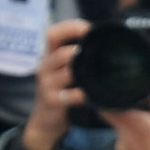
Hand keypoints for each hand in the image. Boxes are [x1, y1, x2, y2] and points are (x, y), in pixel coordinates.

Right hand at [21, 18, 91, 149]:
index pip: (53, 33)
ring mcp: (47, 84)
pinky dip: (78, 95)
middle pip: (57, 50)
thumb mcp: (65, 72)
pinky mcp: (51, 101)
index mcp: (50, 56)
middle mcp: (45, 67)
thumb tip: (104, 45)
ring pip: (64, 72)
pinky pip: (65, 96)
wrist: (46, 121)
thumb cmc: (61, 92)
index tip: (89, 29)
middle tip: (94, 50)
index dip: (70, 27)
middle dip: (77, 48)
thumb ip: (78, 59)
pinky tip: (88, 95)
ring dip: (79, 69)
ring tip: (94, 71)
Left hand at [105, 91, 149, 149]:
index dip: (110, 93)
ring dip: (130, 121)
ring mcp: (121, 147)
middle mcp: (126, 136)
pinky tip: (149, 143)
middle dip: (120, 104)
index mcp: (141, 126)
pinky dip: (132, 134)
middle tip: (138, 105)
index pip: (110, 103)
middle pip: (109, 111)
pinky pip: (123, 136)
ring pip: (118, 123)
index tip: (118, 88)